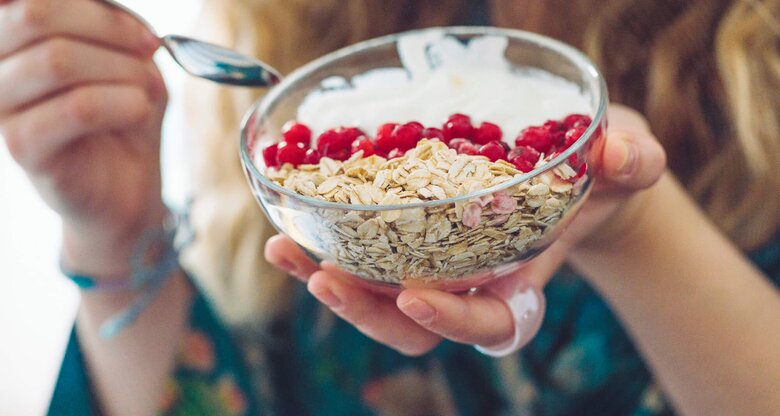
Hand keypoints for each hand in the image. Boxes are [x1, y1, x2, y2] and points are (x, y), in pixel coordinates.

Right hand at [0, 0, 167, 276]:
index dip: (90, 7)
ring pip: (57, 60)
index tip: (140, 33)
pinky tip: (140, 109)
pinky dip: (122, 102)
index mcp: (13, 38)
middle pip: (34, 14)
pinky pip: (77, 108)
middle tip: (150, 49)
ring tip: (150, 88)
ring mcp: (3, 108)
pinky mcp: (24, 148)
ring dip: (122, 69)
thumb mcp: (124, 57)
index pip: (25, 0)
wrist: (127, 185)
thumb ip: (107, 22)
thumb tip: (109, 6)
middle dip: (108, 27)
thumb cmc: (123, 114)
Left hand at [265, 104, 665, 354]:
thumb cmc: (601, 172)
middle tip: (326, 280)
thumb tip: (617, 155)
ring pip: (380, 301)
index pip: (491, 325)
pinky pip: (365, 258)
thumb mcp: (627, 159)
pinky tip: (289, 232)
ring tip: (286, 252)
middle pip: (417, 326)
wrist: (574, 171)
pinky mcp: (412, 239)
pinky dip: (324, 249)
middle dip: (369, 313)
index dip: (454, 321)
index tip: (416, 298)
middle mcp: (475, 283)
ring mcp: (440, 265)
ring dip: (331, 284)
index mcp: (524, 279)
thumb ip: (632, 160)